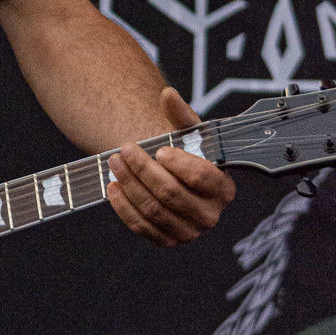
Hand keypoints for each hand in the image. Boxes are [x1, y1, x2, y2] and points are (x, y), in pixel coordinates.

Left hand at [106, 88, 235, 246]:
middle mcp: (210, 214)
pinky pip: (143, 228)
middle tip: (124, 150)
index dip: (178, 163)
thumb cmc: (182, 152)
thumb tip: (167, 94)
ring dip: (129, 185)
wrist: (170, 175)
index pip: (202, 177)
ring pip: (154, 210)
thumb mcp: (185, 132)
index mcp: (223, 188)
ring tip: (114, 163)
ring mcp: (189, 231)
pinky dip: (124, 207)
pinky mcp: (168, 240)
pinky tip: (113, 187)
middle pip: (172, 194)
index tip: (159, 149)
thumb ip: (179, 113)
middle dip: (143, 169)